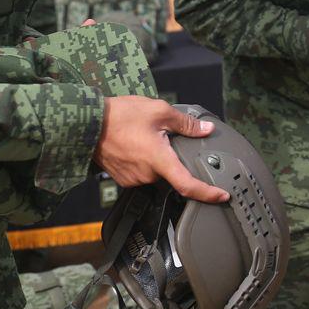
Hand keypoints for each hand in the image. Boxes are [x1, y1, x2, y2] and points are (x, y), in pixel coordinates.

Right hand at [95, 97, 228, 201]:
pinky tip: (134, 144)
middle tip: (160, 135)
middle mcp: (147, 174)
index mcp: (159, 160)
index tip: (222, 197)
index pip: (188, 185)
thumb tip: (205, 129)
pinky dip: (143, 160)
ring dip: (156, 157)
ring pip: (156, 171)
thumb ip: (186, 124)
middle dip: (172, 155)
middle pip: (171, 172)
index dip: (207, 194)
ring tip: (143, 136)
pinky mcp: (123, 178)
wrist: (86, 124)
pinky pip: (141, 172)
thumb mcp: (159, 111)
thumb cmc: (119, 116)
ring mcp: (133, 179)